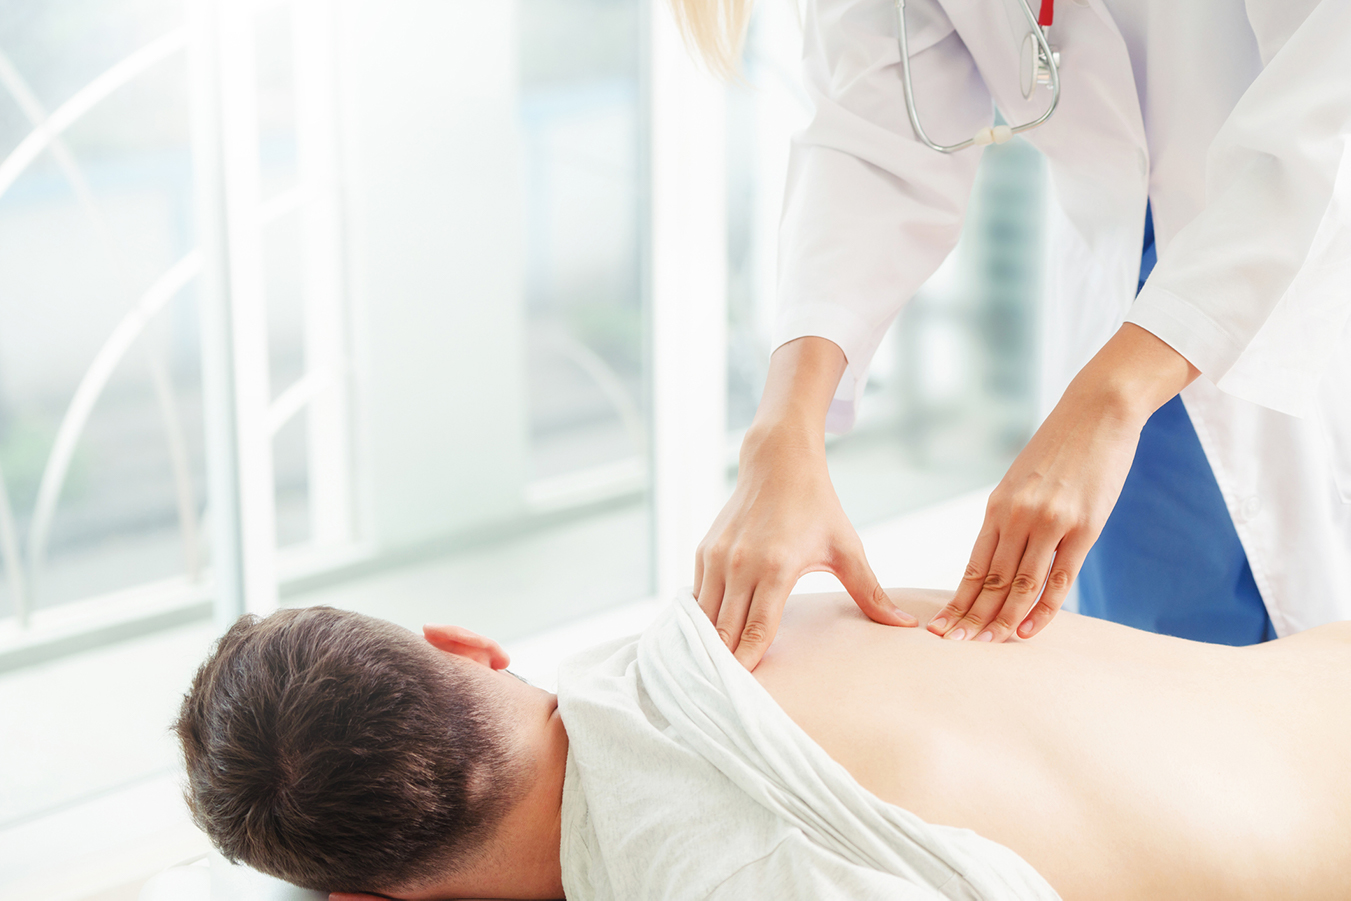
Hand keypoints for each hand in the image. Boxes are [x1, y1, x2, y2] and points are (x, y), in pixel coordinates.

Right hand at [695, 337, 914, 670]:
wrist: (778, 462)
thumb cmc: (817, 507)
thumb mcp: (847, 549)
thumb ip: (871, 593)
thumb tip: (906, 626)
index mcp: (777, 568)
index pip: (757, 631)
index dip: (748, 667)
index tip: (744, 699)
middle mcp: (741, 565)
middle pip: (725, 632)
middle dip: (723, 668)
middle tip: (724, 704)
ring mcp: (717, 558)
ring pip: (704, 618)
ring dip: (705, 649)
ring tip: (706, 682)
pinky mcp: (704, 552)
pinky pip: (696, 598)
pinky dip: (699, 622)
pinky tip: (702, 645)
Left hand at [929, 324, 1199, 642]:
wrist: (1097, 411)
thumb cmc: (1060, 448)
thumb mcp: (1023, 481)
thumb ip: (1011, 518)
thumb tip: (1001, 557)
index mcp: (998, 506)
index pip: (973, 566)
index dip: (958, 599)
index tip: (942, 626)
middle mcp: (1018, 517)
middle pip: (991, 580)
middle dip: (972, 616)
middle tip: (954, 645)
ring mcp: (1051, 523)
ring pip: (1021, 585)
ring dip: (1003, 619)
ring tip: (987, 645)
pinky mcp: (1084, 527)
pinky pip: (1060, 579)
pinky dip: (1043, 609)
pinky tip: (1028, 631)